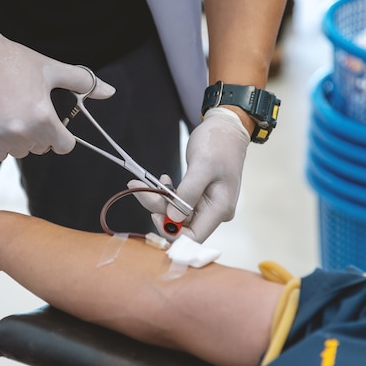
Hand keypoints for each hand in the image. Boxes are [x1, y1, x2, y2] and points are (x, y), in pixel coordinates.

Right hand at [0, 8, 115, 160]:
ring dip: (20, 140)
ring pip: (20, 153)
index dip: (62, 136)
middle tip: (28, 109)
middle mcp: (21, 132)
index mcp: (42, 117)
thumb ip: (84, 83)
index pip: (64, 146)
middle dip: (40, 134)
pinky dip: (1, 144)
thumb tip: (110, 92)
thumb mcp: (52, 69)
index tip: (54, 124)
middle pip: (41, 149)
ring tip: (12, 113)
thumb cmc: (15, 60)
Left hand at [129, 108, 249, 241]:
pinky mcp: (199, 197)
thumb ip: (189, 193)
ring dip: (159, 200)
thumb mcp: (202, 165)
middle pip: (181, 225)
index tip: (153, 213)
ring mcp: (207, 205)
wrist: (226, 128)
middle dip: (159, 209)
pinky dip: (166, 194)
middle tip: (138, 188)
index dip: (172, 231)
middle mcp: (214, 212)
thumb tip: (174, 219)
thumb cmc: (218, 143)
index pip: (194, 237)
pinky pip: (178, 203)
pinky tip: (163, 181)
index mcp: (220, 208)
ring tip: (142, 183)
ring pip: (176, 214)